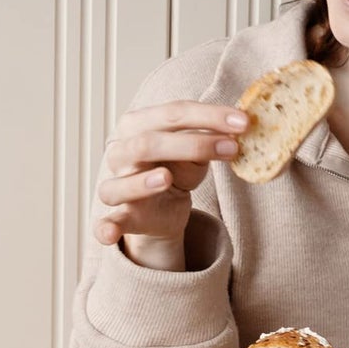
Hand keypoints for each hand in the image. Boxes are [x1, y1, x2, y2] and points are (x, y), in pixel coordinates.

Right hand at [94, 101, 248, 267]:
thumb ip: (207, 139)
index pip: (173, 113)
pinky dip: (105, 228)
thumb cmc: (177, 166)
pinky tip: (108, 234)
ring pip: (121, 182)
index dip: (209, 115)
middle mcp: (121, 151)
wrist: (162, 206)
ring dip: (143, 181)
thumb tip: (237, 131)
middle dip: (192, 144)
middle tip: (231, 147)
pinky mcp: (121, 217)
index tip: (244, 122)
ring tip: (167, 178)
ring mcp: (117, 184)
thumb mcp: (195, 150)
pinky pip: (106, 223)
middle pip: (148, 143)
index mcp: (138, 124)